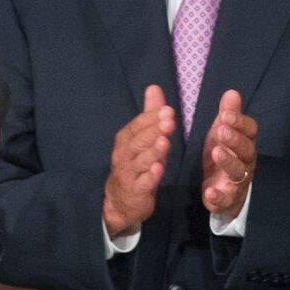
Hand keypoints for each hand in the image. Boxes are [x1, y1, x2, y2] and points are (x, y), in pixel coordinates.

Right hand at [102, 85, 175, 238]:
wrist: (120, 202)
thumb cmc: (134, 166)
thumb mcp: (141, 139)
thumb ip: (148, 114)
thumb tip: (154, 87)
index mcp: (126, 140)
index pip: (137, 126)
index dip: (151, 118)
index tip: (167, 110)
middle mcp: (124, 156)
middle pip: (138, 142)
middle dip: (153, 131)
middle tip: (169, 121)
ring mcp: (129, 174)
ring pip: (140, 161)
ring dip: (152, 152)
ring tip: (164, 142)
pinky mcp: (136, 191)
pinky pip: (143, 183)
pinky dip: (150, 177)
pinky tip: (158, 169)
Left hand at [201, 90, 257, 219]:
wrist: (222, 193)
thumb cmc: (224, 157)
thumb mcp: (222, 134)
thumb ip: (227, 116)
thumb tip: (231, 92)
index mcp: (245, 144)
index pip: (250, 131)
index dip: (240, 122)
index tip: (226, 114)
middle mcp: (246, 162)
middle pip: (246, 150)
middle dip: (234, 140)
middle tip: (220, 130)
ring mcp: (238, 182)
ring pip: (238, 172)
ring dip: (228, 162)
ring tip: (216, 152)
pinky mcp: (227, 200)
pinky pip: (226, 199)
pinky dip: (219, 196)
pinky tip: (209, 191)